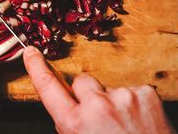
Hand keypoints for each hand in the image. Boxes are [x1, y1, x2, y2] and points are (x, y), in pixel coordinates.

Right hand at [23, 46, 173, 133]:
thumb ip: (70, 125)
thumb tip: (69, 110)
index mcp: (76, 124)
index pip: (48, 87)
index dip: (37, 68)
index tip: (31, 52)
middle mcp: (98, 106)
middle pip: (82, 82)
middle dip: (88, 94)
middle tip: (101, 117)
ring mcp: (123, 96)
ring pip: (108, 88)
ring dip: (113, 102)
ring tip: (125, 126)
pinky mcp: (146, 94)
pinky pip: (132, 91)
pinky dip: (134, 104)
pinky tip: (139, 122)